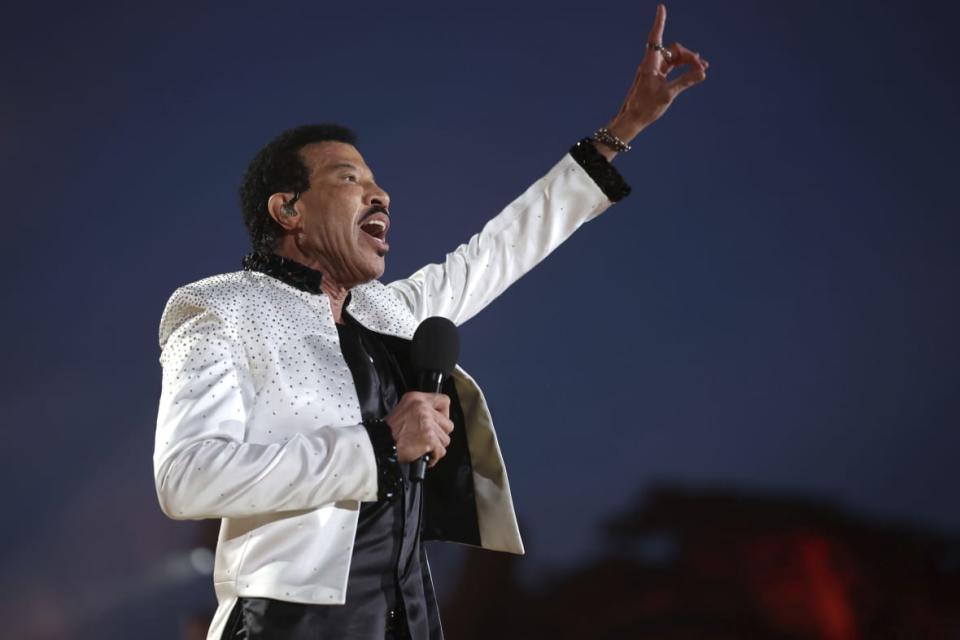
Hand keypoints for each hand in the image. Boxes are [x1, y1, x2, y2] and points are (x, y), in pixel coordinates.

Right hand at [384, 392, 453, 465]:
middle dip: (440, 434)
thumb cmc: (389, 431)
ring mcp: (427, 423)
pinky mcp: (429, 438)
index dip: (444, 414)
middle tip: (428, 437)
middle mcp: (423, 408)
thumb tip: (438, 416)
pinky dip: (434, 457)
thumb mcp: (403, 408)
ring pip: (445, 439)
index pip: (444, 401)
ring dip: (436, 446)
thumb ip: (421, 409)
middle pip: (448, 424)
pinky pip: (441, 451)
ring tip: (423, 446)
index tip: (438, 422)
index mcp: (417, 399)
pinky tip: (425, 455)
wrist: (380, 444)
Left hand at [606, 4, 709, 143]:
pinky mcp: (656, 76)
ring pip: (674, 58)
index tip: (661, 8)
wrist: (632, 119)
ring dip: (688, 61)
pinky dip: (682, 67)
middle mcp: (651, 64)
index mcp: (650, 64)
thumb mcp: (668, 94)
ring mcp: (654, 70)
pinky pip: (672, 66)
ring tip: (702, 68)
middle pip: (673, 50)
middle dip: (688, 55)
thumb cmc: (645, 107)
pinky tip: (694, 71)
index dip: (659, 22)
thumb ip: (686, 82)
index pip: (655, 38)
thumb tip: (702, 73)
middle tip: (702, 67)